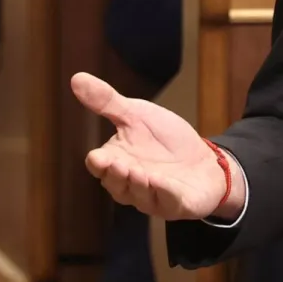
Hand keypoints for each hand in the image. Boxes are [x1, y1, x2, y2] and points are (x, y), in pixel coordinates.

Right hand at [71, 72, 236, 220]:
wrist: (205, 161)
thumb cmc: (166, 140)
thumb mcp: (138, 115)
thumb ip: (108, 103)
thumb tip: (77, 78)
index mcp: (117, 161)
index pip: (100, 165)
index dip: (99, 163)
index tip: (99, 156)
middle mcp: (130, 183)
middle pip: (116, 183)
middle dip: (117, 175)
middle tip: (119, 164)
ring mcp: (152, 196)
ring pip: (139, 195)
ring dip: (139, 185)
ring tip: (139, 172)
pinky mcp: (176, 204)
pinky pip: (168, 201)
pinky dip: (165, 192)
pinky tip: (163, 182)